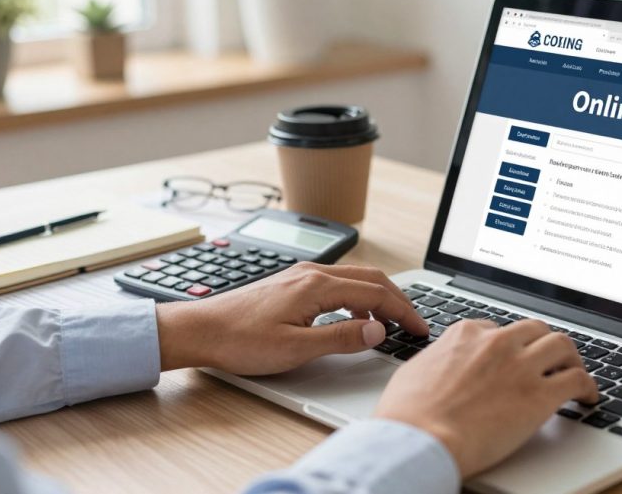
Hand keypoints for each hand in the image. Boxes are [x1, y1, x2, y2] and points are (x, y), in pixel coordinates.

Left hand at [154, 262, 427, 374]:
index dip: (403, 312)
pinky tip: (354, 318)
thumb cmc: (240, 340)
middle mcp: (312, 273)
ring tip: (391, 323)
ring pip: (355, 279)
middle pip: (371, 279)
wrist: (201, 329)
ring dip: (379, 297)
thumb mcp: (295, 349)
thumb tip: (377, 332)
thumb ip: (340, 339)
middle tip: (414, 323)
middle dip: (398, 300)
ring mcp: (301, 276)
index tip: (420, 328)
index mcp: (317, 286)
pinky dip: (358, 297)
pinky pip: (338, 283)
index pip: (376, 294)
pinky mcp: (292, 283)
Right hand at [374, 319, 597, 477]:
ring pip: (562, 345)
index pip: (498, 329)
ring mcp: (520, 366)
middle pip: (535, 329)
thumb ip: (436, 362)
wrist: (420, 436)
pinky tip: (588, 398)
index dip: (509, 346)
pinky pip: (577, 380)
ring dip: (571, 359)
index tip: (514, 358)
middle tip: (550, 359)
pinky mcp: (539, 395)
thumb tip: (438, 368)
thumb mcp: (415, 371)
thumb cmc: (409, 413)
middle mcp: (497, 343)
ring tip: (574, 373)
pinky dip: (588, 386)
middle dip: (544, 343)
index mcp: (466, 334)